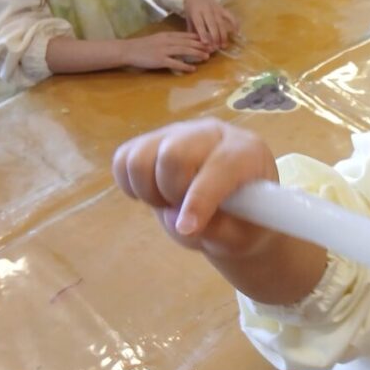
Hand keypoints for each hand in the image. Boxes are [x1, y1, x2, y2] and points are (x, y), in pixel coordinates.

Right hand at [113, 119, 278, 258]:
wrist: (233, 209)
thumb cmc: (243, 222)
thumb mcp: (240, 237)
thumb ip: (215, 230)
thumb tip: (176, 220)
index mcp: (246, 152)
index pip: (219, 166)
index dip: (200, 199)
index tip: (187, 228)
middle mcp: (211, 133)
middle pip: (173, 155)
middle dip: (171, 193)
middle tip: (181, 210)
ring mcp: (178, 132)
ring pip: (140, 157)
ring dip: (148, 190)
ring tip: (169, 203)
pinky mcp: (152, 140)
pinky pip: (123, 160)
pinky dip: (130, 184)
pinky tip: (156, 194)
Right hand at [121, 31, 211, 72]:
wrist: (128, 50)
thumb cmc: (143, 45)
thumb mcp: (158, 39)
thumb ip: (170, 40)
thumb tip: (184, 43)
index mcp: (167, 35)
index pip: (187, 35)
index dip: (199, 38)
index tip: (209, 41)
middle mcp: (167, 41)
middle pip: (188, 42)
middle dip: (202, 46)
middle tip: (213, 49)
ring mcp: (164, 50)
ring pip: (184, 50)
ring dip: (197, 54)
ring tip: (206, 57)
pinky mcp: (160, 60)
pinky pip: (175, 63)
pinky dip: (185, 66)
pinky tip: (193, 69)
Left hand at [184, 0, 238, 49]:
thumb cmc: (192, 9)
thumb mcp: (189, 19)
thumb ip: (193, 31)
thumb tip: (198, 45)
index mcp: (196, 12)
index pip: (200, 24)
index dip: (203, 34)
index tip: (206, 43)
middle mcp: (207, 10)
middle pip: (212, 24)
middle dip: (215, 37)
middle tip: (216, 48)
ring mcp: (216, 9)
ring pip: (221, 23)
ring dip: (223, 35)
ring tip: (224, 45)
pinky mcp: (224, 9)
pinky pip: (231, 16)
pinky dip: (235, 24)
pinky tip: (236, 33)